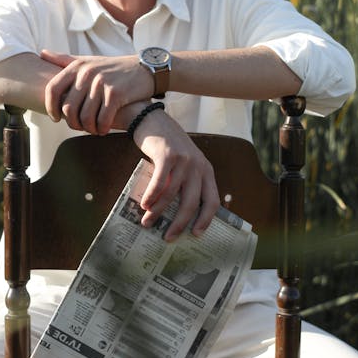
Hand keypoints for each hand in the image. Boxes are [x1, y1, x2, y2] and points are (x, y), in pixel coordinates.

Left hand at [41, 50, 153, 134]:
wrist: (145, 69)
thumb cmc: (113, 68)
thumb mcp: (89, 60)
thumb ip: (64, 59)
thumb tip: (41, 53)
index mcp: (77, 66)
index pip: (52, 89)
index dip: (51, 107)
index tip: (57, 118)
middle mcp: (87, 73)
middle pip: (68, 108)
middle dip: (73, 123)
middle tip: (81, 128)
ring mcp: (101, 83)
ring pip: (85, 117)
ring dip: (89, 128)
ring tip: (94, 129)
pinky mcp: (115, 94)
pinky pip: (102, 119)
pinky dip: (102, 128)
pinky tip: (105, 129)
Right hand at [130, 107, 219, 240]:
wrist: (153, 120)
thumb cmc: (167, 146)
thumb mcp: (184, 162)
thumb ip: (185, 181)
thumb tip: (177, 214)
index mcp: (205, 170)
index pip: (212, 200)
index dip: (205, 220)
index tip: (195, 234)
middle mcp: (198, 166)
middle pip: (192, 202)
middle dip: (180, 224)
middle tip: (168, 237)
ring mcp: (183, 160)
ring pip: (172, 194)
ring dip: (158, 212)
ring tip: (147, 223)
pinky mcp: (167, 155)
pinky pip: (160, 182)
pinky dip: (152, 196)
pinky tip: (145, 205)